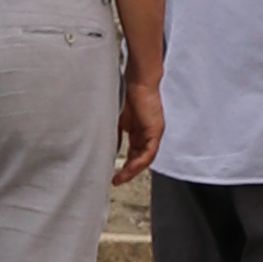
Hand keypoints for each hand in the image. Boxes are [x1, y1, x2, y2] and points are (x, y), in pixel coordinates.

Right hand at [114, 68, 161, 186]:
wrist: (138, 80)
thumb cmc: (126, 94)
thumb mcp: (116, 119)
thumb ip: (114, 135)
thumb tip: (107, 150)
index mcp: (137, 131)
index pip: (132, 153)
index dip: (123, 165)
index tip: (113, 174)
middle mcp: (146, 134)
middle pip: (139, 159)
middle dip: (127, 172)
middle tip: (115, 180)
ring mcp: (153, 133)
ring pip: (144, 159)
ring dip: (132, 170)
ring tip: (120, 178)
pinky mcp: (156, 132)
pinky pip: (149, 153)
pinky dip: (139, 162)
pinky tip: (129, 168)